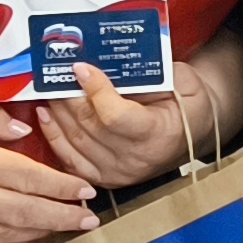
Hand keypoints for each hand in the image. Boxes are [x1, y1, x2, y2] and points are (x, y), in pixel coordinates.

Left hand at [44, 31, 242, 191]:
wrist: (195, 129)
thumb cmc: (189, 102)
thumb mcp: (182, 80)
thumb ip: (149, 75)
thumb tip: (107, 63)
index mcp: (160, 134)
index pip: (116, 116)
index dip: (95, 91)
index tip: (81, 67)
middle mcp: (137, 160)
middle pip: (90, 128)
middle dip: (68, 98)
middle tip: (55, 73)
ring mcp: (119, 173)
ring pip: (75, 143)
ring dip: (57, 115)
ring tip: (47, 90)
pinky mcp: (105, 178)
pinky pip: (71, 160)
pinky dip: (55, 137)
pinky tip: (47, 116)